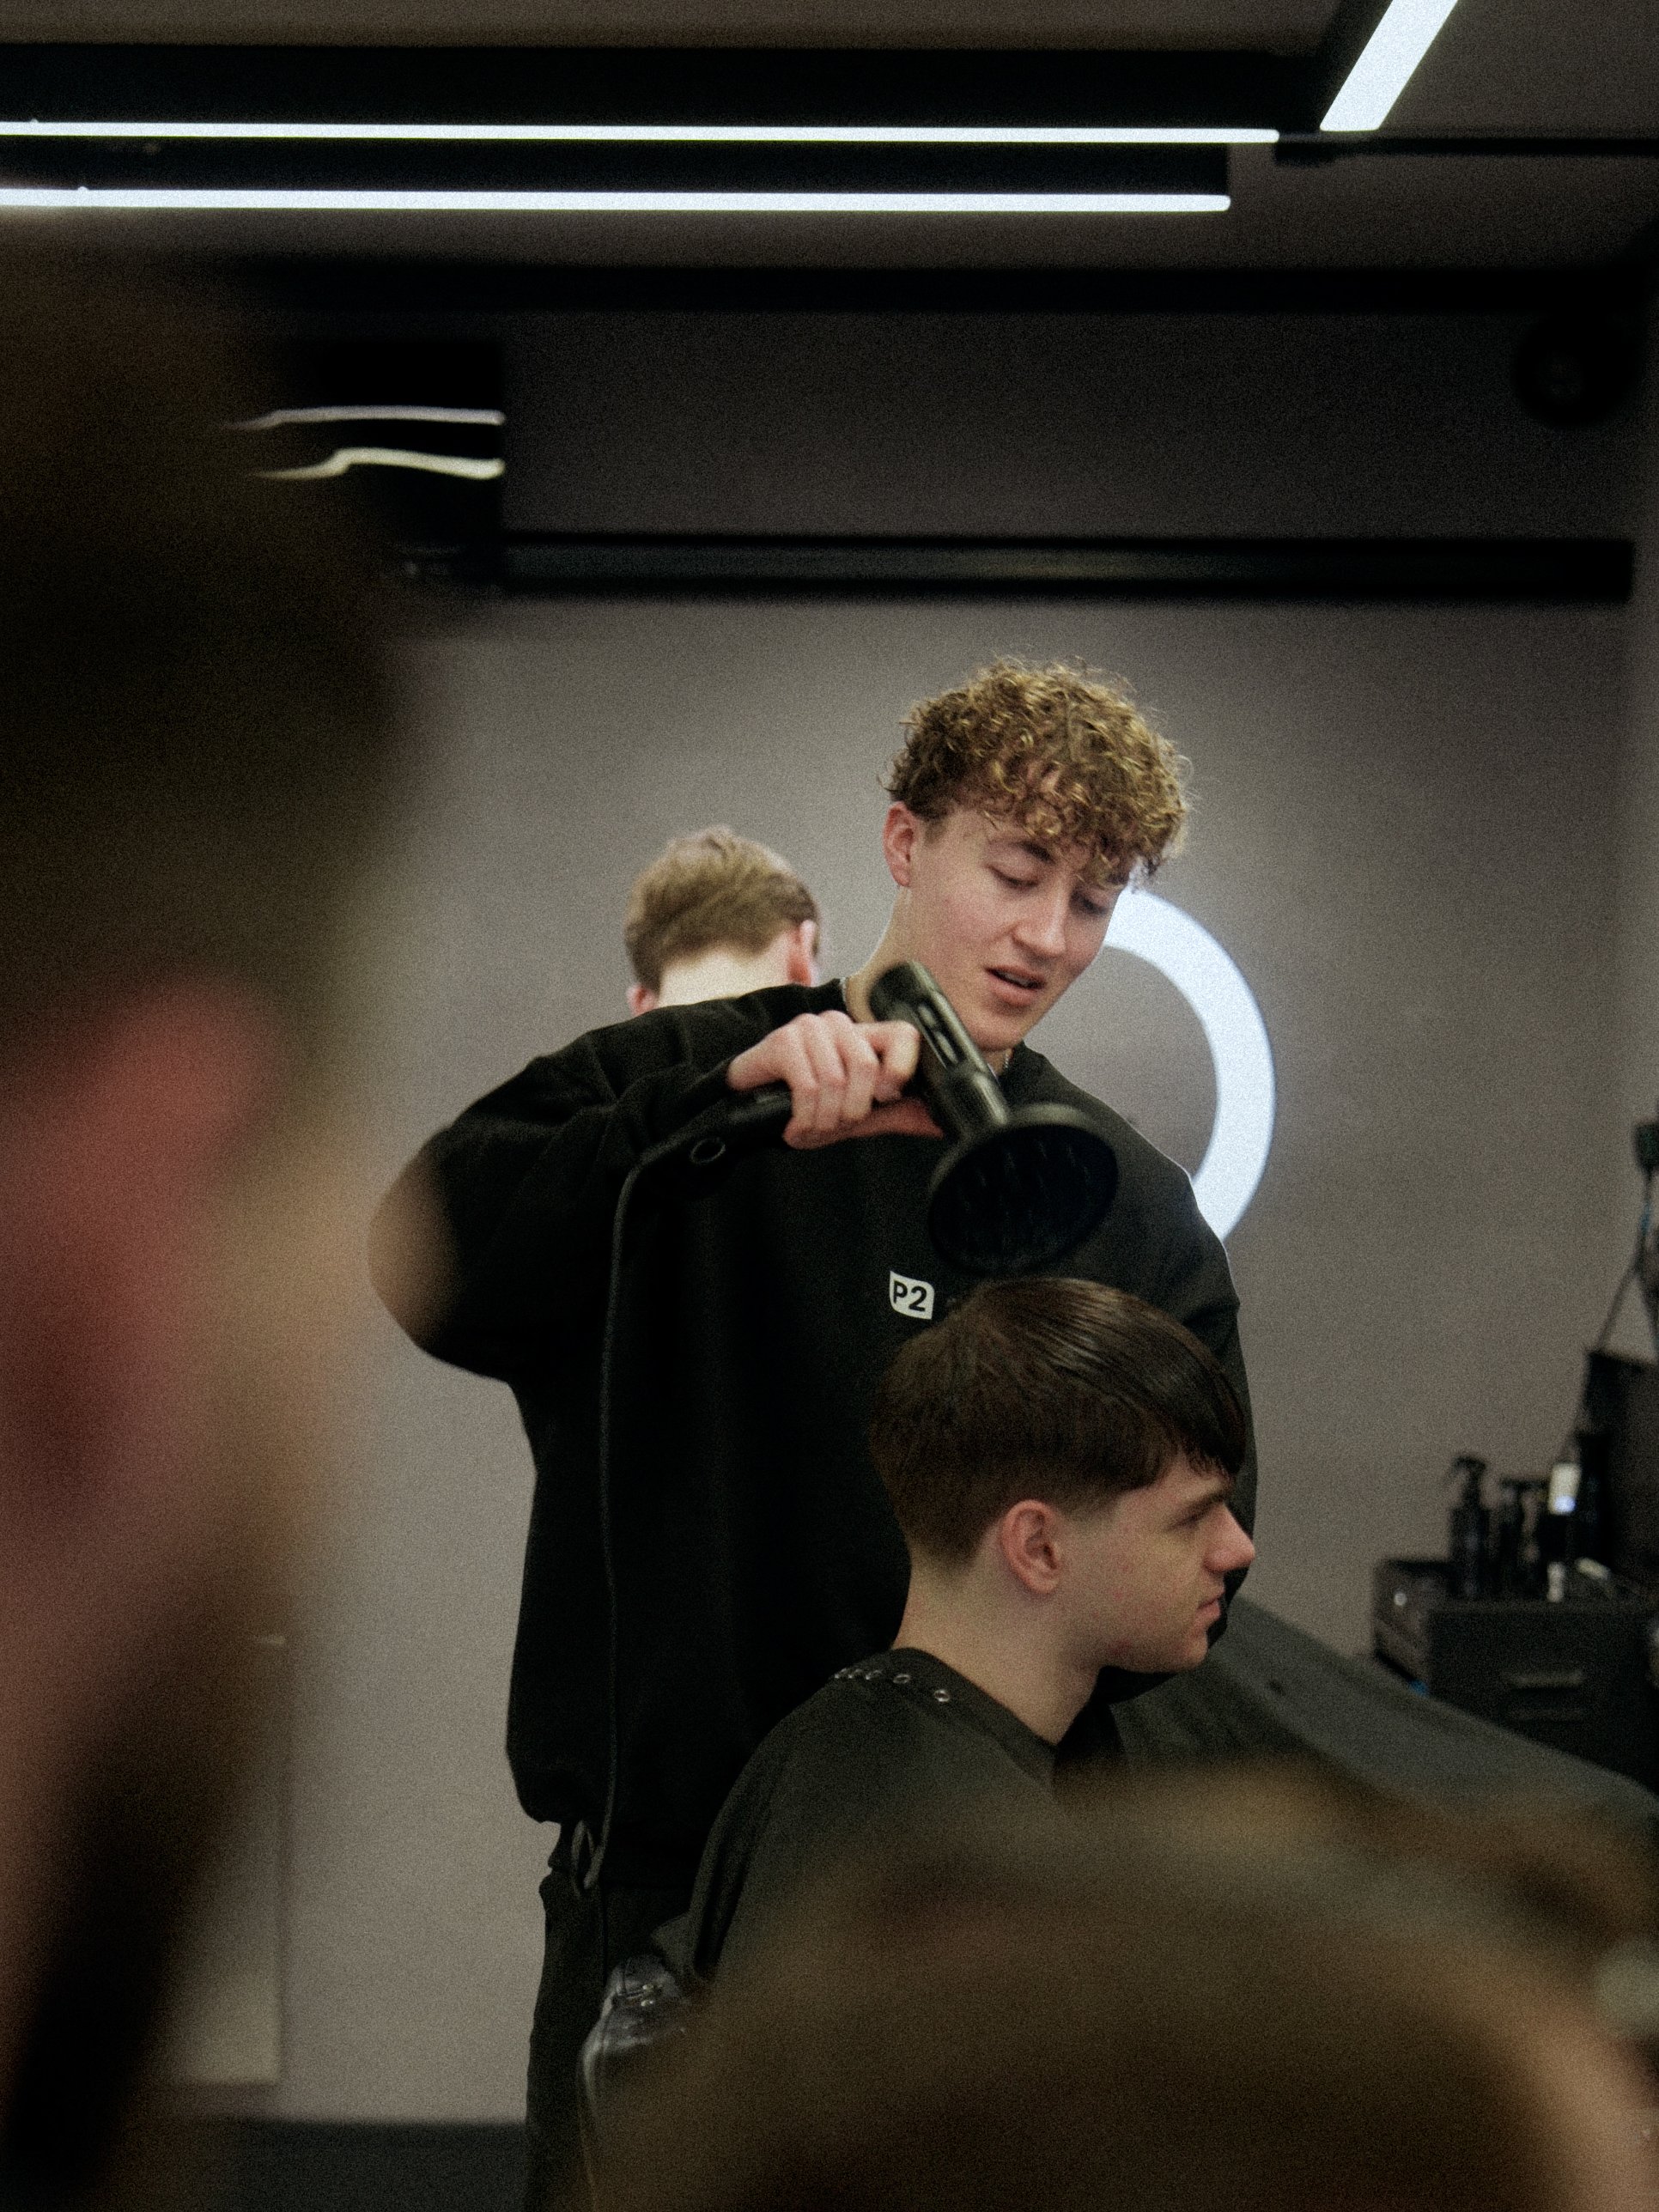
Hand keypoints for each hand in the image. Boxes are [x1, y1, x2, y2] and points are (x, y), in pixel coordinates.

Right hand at [727, 1010, 940, 1148]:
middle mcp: (840, 1024)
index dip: (902, 1067)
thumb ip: (903, 1112)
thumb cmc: (811, 1104)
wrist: (754, 1107)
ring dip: (824, 1120)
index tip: (887, 1097)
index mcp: (866, 1036)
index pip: (903, 1034)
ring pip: (835, 1080)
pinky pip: (807, 1087)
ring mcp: (809, 1028)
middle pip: (866, 1065)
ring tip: (813, 1128)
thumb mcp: (864, 1112)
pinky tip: (796, 1127)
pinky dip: (804, 1119)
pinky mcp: (782, 1042)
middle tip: (837, 1124)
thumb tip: (945, 1123)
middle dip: (853, 1110)